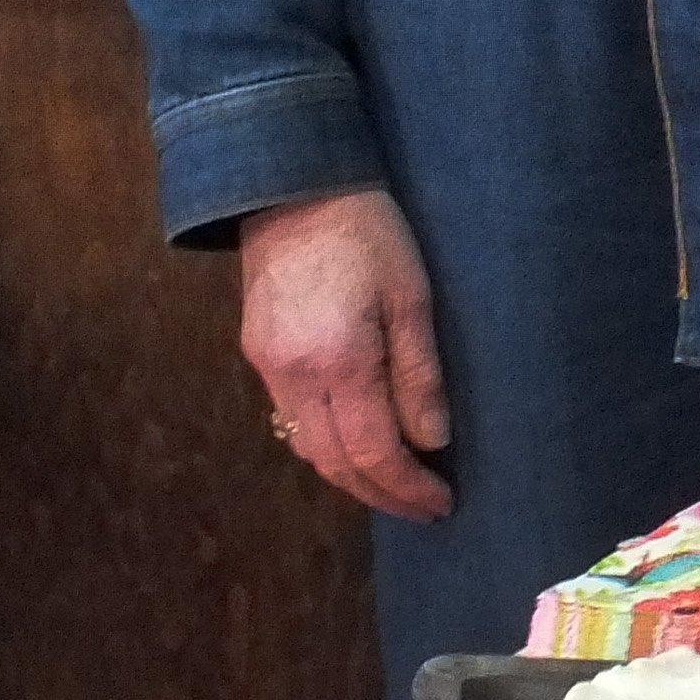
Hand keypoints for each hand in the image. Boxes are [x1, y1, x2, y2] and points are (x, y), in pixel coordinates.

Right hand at [237, 189, 452, 519]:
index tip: (441, 503)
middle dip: (380, 493)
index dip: (406, 486)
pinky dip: (327, 444)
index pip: (373, 451)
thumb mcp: (413, 296)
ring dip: (351, 475)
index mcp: (338, 361)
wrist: (294, 190)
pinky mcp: (258, 354)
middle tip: (422, 508)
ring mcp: (268, 368)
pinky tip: (356, 444)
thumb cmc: (370, 234)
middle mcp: (293, 375)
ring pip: (307, 447)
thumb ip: (419, 373)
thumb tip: (431, 441)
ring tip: (395, 485)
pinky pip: (292, 420)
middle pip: (334, 462)